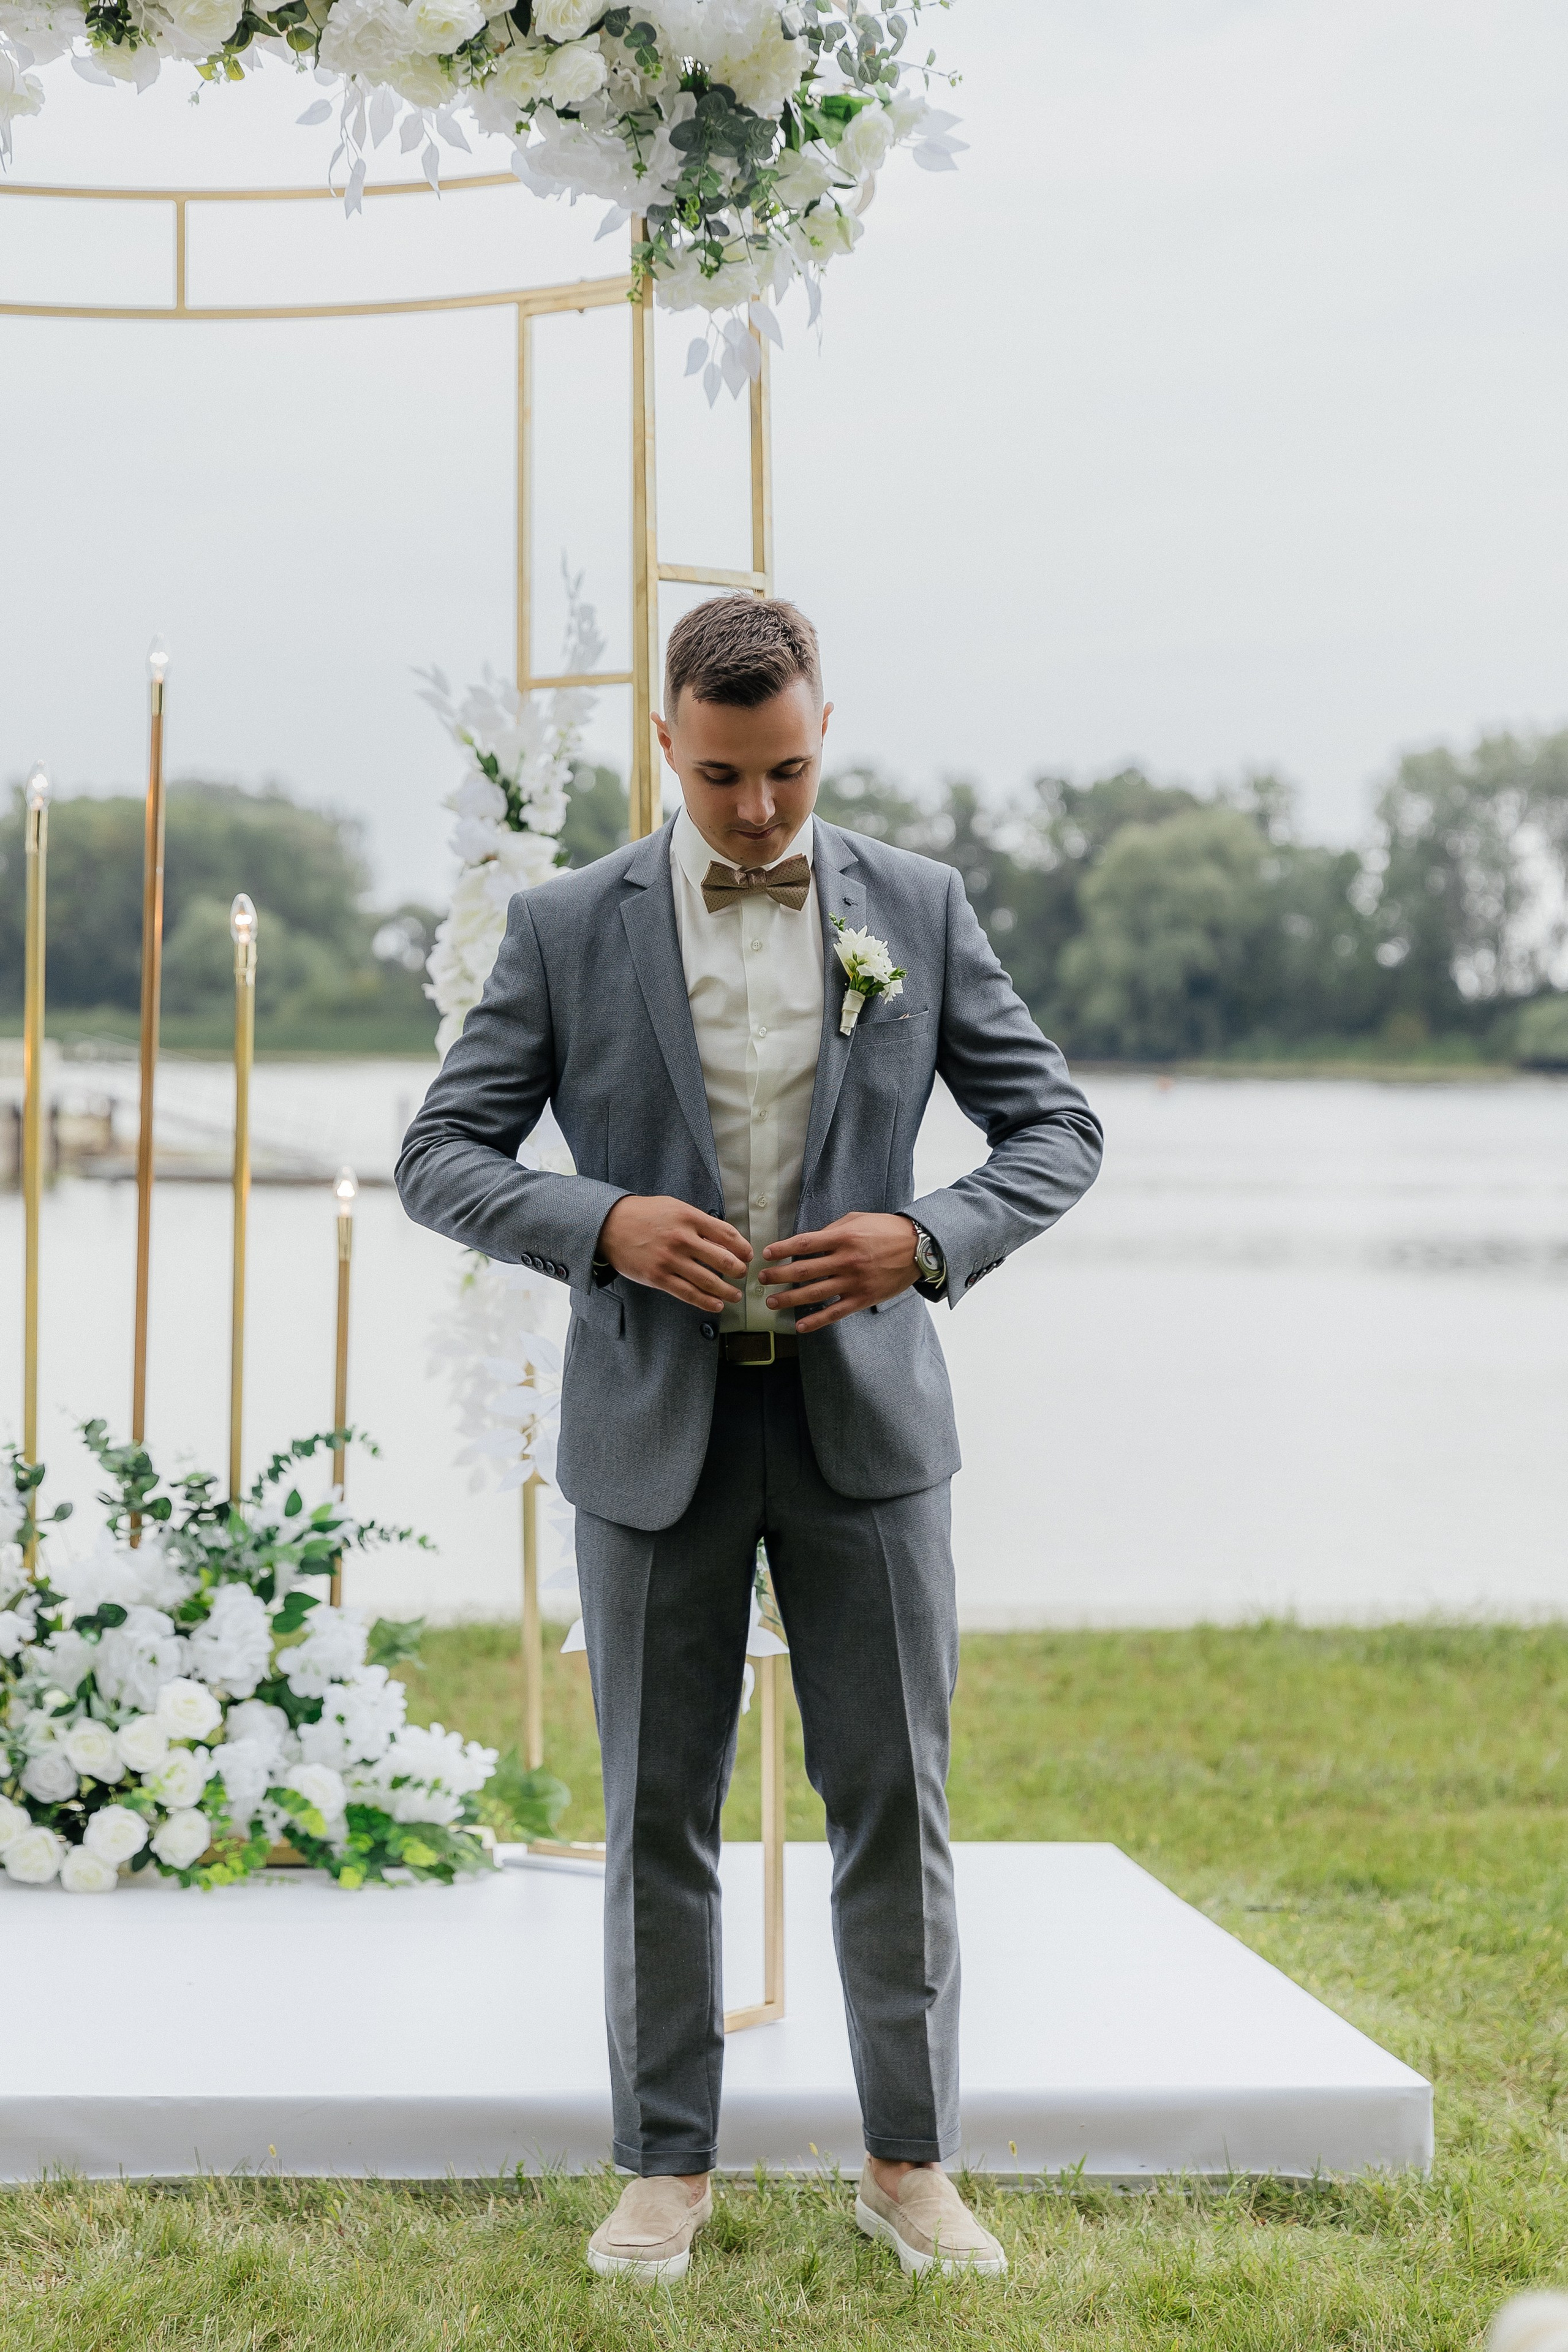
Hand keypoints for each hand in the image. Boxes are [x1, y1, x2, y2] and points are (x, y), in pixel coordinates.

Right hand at [597, 1195, 751, 1311]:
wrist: (610, 1225)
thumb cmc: (645, 1215)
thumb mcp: (674, 1207)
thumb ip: (699, 1222)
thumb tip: (725, 1241)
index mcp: (689, 1217)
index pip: (727, 1235)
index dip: (743, 1248)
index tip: (748, 1256)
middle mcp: (681, 1239)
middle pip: (723, 1260)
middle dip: (739, 1271)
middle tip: (743, 1275)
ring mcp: (669, 1260)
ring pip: (708, 1281)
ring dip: (728, 1291)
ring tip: (736, 1295)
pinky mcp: (658, 1277)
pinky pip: (688, 1293)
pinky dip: (706, 1302)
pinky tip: (717, 1305)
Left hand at [760, 1213, 917, 1334]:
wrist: (918, 1247)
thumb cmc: (886, 1230)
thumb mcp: (857, 1220)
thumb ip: (831, 1230)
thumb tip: (808, 1243)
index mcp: (843, 1237)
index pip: (804, 1244)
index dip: (782, 1250)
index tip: (766, 1254)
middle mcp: (846, 1260)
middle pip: (804, 1270)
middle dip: (779, 1275)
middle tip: (762, 1279)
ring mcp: (854, 1281)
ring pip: (815, 1293)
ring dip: (790, 1299)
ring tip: (772, 1302)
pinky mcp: (863, 1298)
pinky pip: (835, 1312)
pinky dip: (816, 1321)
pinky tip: (800, 1325)